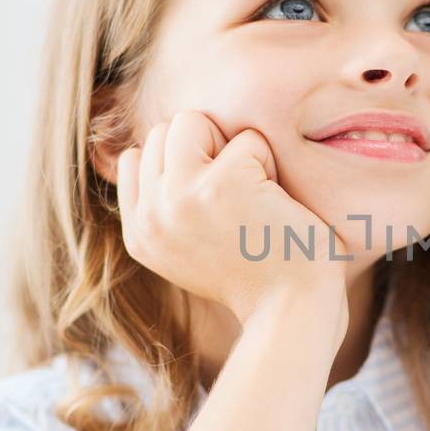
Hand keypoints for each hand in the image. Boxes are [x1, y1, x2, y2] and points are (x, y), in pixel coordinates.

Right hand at [115, 109, 350, 329]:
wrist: (292, 308)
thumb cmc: (257, 275)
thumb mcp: (187, 248)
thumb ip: (164, 205)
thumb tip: (150, 146)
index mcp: (139, 234)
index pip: (136, 158)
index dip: (182, 164)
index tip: (215, 202)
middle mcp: (151, 215)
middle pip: (164, 132)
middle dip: (206, 149)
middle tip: (238, 197)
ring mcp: (181, 197)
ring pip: (192, 122)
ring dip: (232, 150)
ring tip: (252, 195)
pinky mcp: (224, 182)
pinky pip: (247, 138)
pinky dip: (269, 163)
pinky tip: (274, 204)